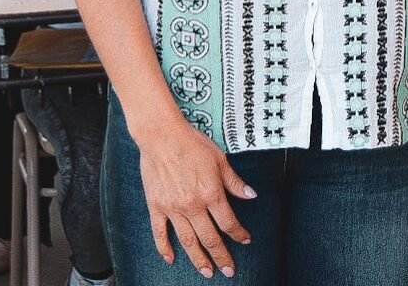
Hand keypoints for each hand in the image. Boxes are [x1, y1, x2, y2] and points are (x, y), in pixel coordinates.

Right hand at [139, 118, 253, 277]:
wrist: (162, 136)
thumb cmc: (193, 144)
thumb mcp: (220, 160)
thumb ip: (235, 182)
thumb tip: (251, 195)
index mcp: (211, 193)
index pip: (228, 222)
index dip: (239, 234)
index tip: (245, 241)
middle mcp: (193, 205)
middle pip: (210, 238)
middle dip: (221, 256)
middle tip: (229, 271)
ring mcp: (173, 208)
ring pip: (187, 241)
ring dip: (198, 259)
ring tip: (207, 272)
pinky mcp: (156, 206)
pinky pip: (160, 233)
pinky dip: (164, 247)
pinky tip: (171, 259)